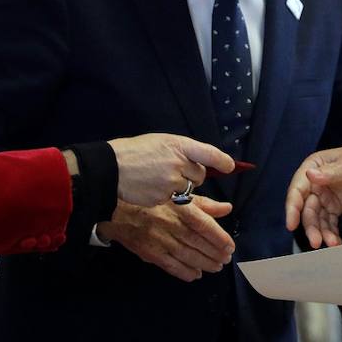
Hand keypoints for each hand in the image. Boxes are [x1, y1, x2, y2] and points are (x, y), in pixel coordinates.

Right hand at [97, 194, 234, 280]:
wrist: (117, 208)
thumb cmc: (152, 199)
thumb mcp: (178, 195)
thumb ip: (204, 203)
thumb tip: (227, 209)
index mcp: (180, 207)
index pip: (204, 225)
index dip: (219, 238)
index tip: (230, 246)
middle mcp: (171, 224)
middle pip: (198, 242)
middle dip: (215, 253)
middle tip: (226, 259)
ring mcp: (160, 240)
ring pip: (187, 255)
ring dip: (204, 264)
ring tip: (216, 267)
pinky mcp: (149, 252)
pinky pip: (170, 265)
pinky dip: (185, 272)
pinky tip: (196, 275)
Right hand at [108, 134, 233, 205]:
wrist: (111, 168)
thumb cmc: (135, 152)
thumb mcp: (160, 142)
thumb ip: (181, 150)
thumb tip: (199, 161)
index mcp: (178, 145)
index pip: (207, 152)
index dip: (221, 160)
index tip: (230, 166)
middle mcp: (178, 163)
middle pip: (199, 175)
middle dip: (192, 175)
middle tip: (175, 171)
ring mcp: (171, 182)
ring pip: (188, 189)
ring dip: (181, 187)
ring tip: (161, 179)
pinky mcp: (164, 198)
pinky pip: (175, 200)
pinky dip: (168, 196)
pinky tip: (153, 188)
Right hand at [284, 144, 341, 247]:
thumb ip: (329, 173)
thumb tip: (309, 175)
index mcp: (312, 167)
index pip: (297, 190)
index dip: (292, 207)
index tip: (291, 224)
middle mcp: (314, 184)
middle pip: (307, 209)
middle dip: (311, 226)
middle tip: (316, 241)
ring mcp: (324, 197)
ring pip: (317, 219)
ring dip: (322, 232)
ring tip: (331, 243)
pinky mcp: (334, 208)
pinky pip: (329, 223)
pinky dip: (331, 233)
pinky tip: (336, 241)